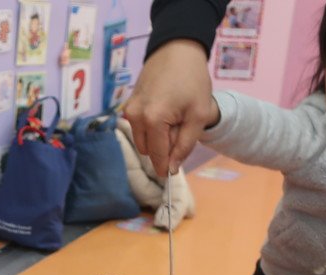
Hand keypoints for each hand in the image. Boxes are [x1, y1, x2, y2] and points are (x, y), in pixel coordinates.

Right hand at [123, 40, 213, 174]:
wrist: (177, 50)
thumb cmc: (192, 80)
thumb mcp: (198, 116)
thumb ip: (184, 146)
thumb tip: (171, 169)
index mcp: (152, 120)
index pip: (156, 156)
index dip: (166, 167)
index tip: (173, 174)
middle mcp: (134, 117)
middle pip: (147, 150)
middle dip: (163, 147)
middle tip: (181, 129)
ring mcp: (128, 110)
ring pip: (142, 140)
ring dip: (157, 138)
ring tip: (174, 118)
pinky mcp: (128, 105)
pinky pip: (138, 127)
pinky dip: (151, 127)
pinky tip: (165, 110)